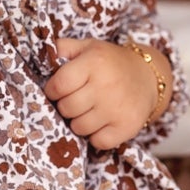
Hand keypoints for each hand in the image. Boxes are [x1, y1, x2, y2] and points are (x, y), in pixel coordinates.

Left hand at [44, 37, 168, 150]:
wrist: (148, 77)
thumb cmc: (110, 63)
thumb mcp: (88, 47)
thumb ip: (62, 48)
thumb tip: (41, 54)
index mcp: (94, 63)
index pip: (59, 85)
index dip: (52, 90)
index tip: (57, 90)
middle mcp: (106, 86)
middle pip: (67, 108)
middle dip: (66, 106)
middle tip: (77, 100)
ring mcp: (117, 108)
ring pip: (79, 128)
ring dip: (80, 122)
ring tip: (90, 110)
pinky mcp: (126, 127)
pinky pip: (97, 142)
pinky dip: (96, 136)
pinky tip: (103, 122)